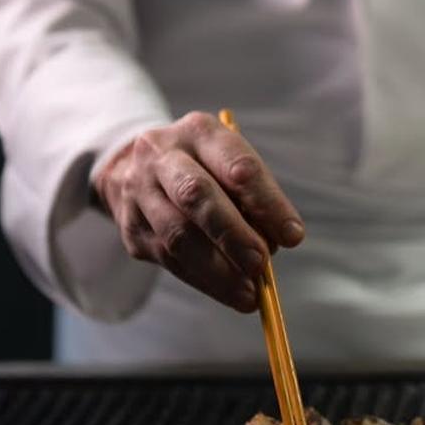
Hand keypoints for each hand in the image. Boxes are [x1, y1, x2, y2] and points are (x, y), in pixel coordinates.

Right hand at [92, 111, 304, 312]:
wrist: (133, 168)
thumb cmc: (202, 166)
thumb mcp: (227, 161)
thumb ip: (252, 196)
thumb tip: (277, 241)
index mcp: (199, 131)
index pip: (237, 164)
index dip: (267, 202)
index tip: (293, 236)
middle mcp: (163, 154)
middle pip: (197, 195)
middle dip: (234, 235)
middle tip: (262, 263)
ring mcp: (140, 190)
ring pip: (178, 235)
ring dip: (219, 269)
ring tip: (250, 292)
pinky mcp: (132, 227)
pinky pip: (169, 259)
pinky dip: (204, 280)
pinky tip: (230, 293)